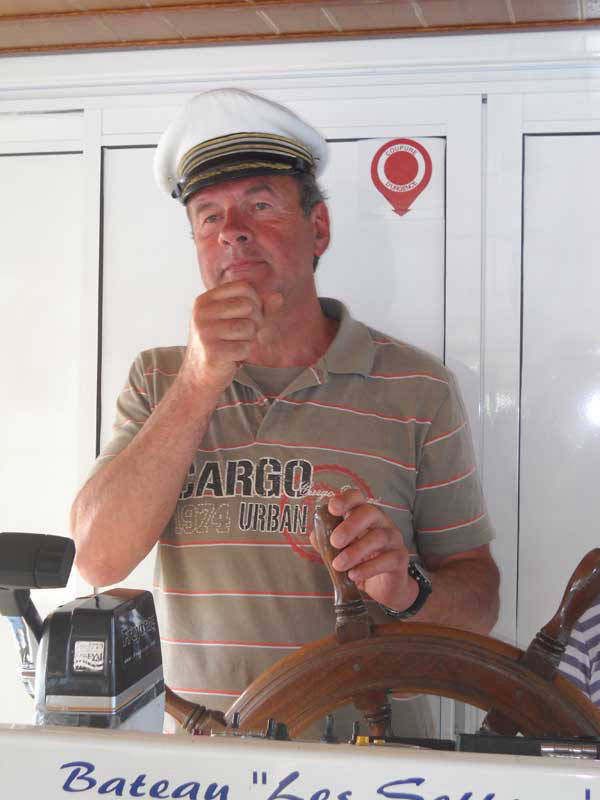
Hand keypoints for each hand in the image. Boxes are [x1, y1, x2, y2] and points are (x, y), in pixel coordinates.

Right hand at [180, 280, 281, 392]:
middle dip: (255, 322)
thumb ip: (260, 308)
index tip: (250, 317)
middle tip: (244, 335)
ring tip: (235, 345)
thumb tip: (278, 297)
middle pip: (248, 306)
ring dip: (249, 339)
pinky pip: (244, 347)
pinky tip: (232, 357)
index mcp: (206, 300)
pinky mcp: (212, 351)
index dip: (256, 302)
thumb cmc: (223, 344)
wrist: (199, 376)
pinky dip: (244, 354)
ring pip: (248, 327)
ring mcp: (205, 332)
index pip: (243, 287)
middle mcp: (202, 312)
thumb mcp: (238, 320)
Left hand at [311, 488, 418, 610]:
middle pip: (370, 512)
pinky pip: (387, 559)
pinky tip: (354, 575)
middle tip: (335, 542)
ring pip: (379, 537)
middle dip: (351, 526)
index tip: (332, 509)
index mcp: (364, 515)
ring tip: (339, 565)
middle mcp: (381, 522)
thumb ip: (326, 541)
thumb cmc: (360, 561)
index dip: (346, 500)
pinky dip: (368, 568)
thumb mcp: (340, 551)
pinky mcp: (400, 558)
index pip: (358, 498)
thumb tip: (314, 534)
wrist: (382, 586)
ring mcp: (393, 539)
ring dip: (356, 551)